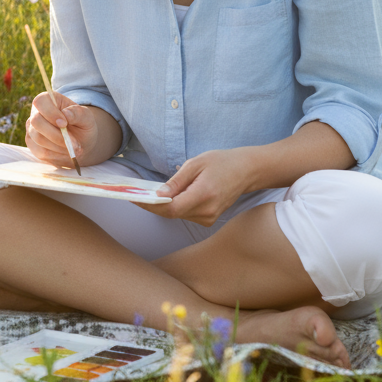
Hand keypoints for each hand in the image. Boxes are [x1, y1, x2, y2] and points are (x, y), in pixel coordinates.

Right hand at [25, 92, 98, 167]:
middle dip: (56, 135)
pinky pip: (41, 152)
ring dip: (60, 146)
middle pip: (36, 122)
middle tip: (75, 143)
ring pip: (39, 139)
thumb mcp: (86, 117)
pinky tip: (67, 153)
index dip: (50, 113)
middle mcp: (35, 113)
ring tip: (75, 148)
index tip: (64, 124)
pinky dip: (57, 155)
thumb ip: (78, 113)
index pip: (40, 102)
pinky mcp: (33, 145)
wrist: (80, 141)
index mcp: (47, 100)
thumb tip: (66, 114)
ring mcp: (32, 129)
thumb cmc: (82, 125)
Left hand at [135, 147, 256, 225]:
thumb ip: (176, 181)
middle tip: (135, 194)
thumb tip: (158, 195)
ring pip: (177, 215)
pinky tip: (167, 197)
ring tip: (148, 194)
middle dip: (152, 205)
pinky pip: (185, 214)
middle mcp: (207, 211)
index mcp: (204, 195)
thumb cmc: (221, 162)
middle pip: (172, 214)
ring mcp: (209, 218)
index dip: (151, 205)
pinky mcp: (208, 219)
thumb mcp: (195, 164)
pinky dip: (174, 206)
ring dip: (162, 206)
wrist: (246, 171)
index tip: (135, 198)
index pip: (171, 208)